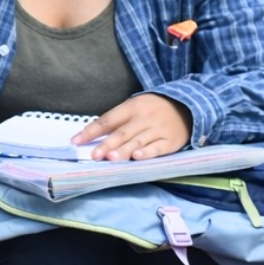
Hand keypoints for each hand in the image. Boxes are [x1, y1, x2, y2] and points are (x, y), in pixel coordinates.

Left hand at [76, 93, 192, 160]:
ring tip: (111, 158)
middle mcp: (144, 118)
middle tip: (94, 155)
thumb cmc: (153, 109)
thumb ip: (116, 120)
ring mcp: (158, 129)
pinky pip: (158, 148)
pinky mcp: (171, 141)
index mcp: (132, 107)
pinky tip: (137, 157)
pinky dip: (148, 152)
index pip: (108, 119)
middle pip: (122, 132)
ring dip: (124, 150)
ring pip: (138, 141)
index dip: (91, 130)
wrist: (187, 106)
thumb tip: (92, 135)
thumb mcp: (135, 107)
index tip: (76, 141)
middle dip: (107, 144)